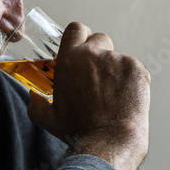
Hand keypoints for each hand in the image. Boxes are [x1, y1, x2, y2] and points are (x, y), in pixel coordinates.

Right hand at [27, 22, 149, 169]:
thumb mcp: (50, 120)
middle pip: (100, 39)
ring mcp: (117, 60)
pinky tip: (125, 98)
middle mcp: (93, 54)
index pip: (76, 29)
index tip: (84, 46)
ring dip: (115, 70)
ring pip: (117, 57)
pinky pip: (133, 68)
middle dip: (100, 52)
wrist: (110, 140)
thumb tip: (32, 97)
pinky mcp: (136, 68)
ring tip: (113, 94)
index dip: (81, 36)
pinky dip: (131, 80)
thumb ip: (36, 105)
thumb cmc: (79, 130)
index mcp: (69, 60)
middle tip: (100, 75)